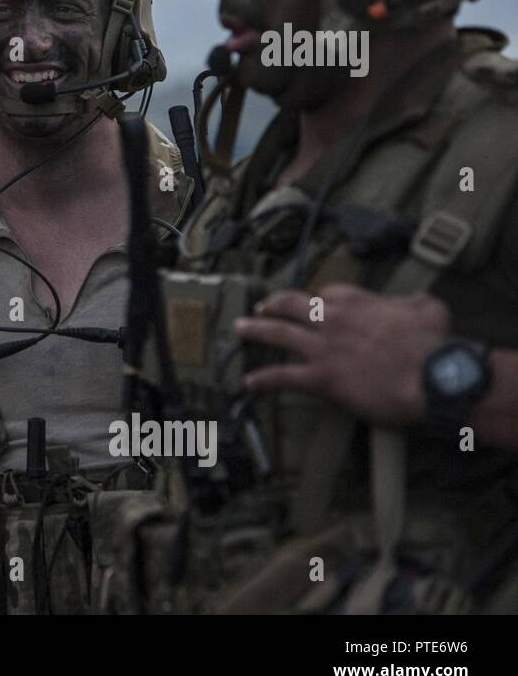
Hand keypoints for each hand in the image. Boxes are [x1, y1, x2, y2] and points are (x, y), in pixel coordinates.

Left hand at [232, 284, 450, 424]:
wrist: (434, 378)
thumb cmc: (436, 345)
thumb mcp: (427, 307)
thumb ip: (408, 301)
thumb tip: (403, 302)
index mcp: (356, 301)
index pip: (324, 293)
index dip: (316, 298)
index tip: (313, 302)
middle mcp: (332, 319)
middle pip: (291, 304)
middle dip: (272, 304)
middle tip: (261, 306)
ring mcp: (323, 348)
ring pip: (278, 333)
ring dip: (255, 330)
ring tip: (239, 329)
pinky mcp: (321, 378)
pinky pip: (284, 376)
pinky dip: (264, 379)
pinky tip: (250, 382)